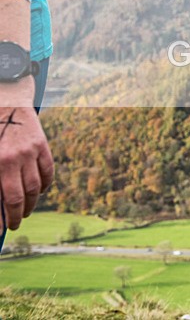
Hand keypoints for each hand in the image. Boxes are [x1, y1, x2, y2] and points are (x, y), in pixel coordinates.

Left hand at [0, 106, 53, 230]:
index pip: (1, 200)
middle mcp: (13, 159)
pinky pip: (47, 171)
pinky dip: (45, 184)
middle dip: (16, 215)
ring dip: (30, 203)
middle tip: (13, 224)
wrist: (4, 101)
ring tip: (24, 211)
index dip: (0, 218)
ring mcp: (30, 152)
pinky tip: (39, 192)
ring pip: (35, 187)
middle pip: (19, 197)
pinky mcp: (41, 145)